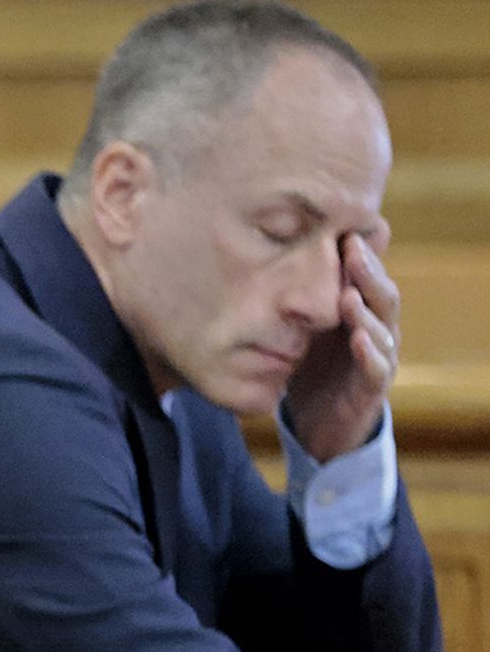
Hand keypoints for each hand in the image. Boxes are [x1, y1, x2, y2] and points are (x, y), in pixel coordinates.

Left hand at [286, 227, 399, 461]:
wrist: (319, 423)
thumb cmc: (313, 368)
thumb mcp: (303, 329)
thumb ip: (297, 299)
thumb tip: (268, 256)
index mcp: (360, 312)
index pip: (366, 277)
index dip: (360, 253)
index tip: (341, 228)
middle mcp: (376, 330)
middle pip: (381, 294)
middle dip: (367, 271)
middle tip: (351, 246)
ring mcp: (378, 358)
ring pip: (382, 329)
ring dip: (367, 310)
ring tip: (351, 293)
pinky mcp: (372, 389)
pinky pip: (377, 369)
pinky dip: (370, 354)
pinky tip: (359, 341)